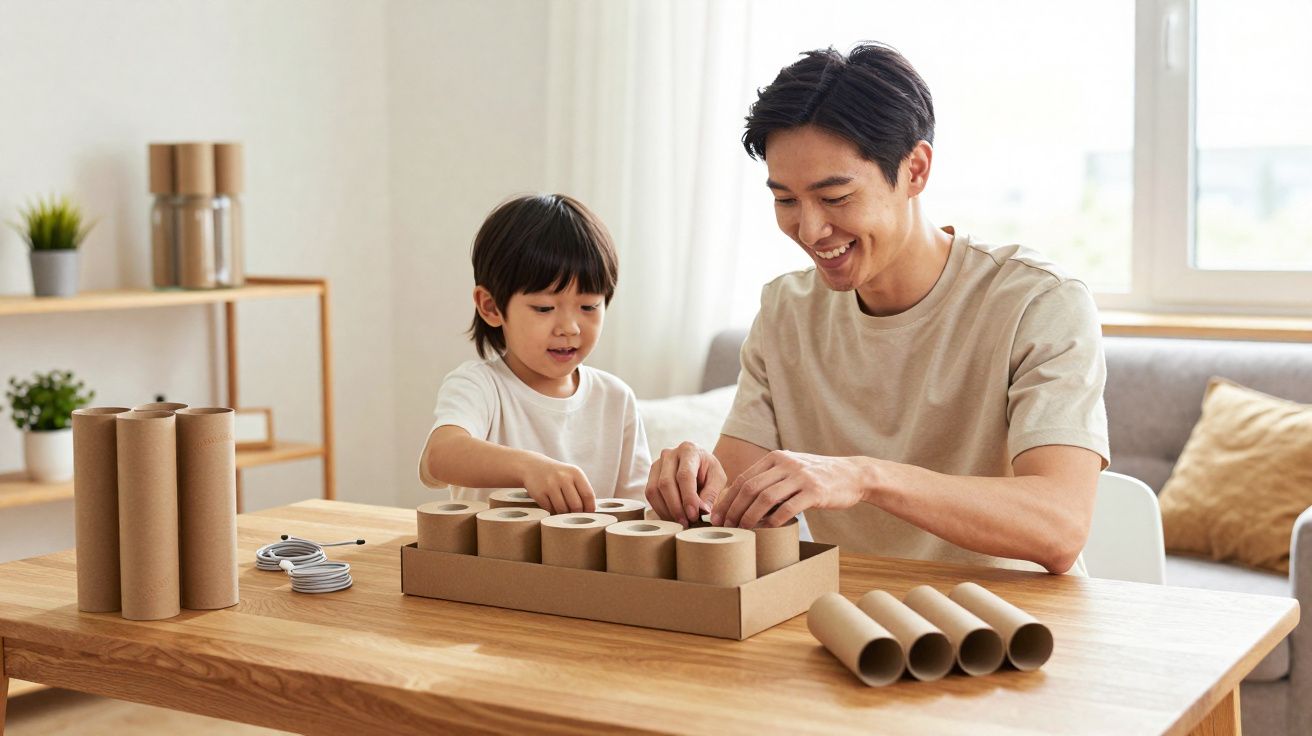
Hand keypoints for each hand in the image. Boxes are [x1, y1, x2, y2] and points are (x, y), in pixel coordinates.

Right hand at [521, 456, 595, 514]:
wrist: (532, 466)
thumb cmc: (558, 475)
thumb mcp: (571, 475)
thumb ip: (582, 490)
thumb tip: (590, 512)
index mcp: (575, 473)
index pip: (588, 495)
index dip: (590, 508)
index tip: (588, 514)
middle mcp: (564, 477)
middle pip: (576, 505)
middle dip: (576, 514)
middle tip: (574, 516)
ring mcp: (550, 484)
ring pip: (563, 510)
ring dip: (564, 515)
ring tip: (563, 512)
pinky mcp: (539, 492)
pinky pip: (550, 509)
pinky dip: (552, 512)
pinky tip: (552, 507)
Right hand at [644, 441, 726, 526]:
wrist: (698, 463)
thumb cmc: (708, 470)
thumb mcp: (718, 478)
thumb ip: (711, 493)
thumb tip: (702, 511)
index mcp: (689, 450)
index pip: (685, 475)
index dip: (688, 497)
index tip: (693, 515)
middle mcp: (670, 454)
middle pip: (666, 483)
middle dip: (676, 507)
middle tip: (686, 523)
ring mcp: (657, 463)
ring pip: (654, 490)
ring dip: (666, 510)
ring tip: (680, 522)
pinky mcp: (651, 475)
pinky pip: (650, 494)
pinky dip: (659, 509)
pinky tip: (671, 517)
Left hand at [712, 450, 869, 528]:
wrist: (852, 474)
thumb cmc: (818, 477)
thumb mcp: (792, 469)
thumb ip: (770, 478)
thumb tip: (741, 500)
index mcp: (776, 457)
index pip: (743, 478)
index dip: (727, 499)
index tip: (718, 516)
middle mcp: (786, 464)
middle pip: (750, 488)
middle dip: (734, 509)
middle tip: (726, 527)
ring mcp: (801, 476)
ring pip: (765, 498)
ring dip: (750, 517)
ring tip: (743, 530)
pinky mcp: (815, 491)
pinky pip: (787, 508)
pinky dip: (774, 521)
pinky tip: (767, 530)